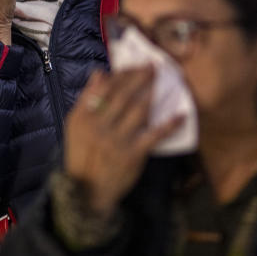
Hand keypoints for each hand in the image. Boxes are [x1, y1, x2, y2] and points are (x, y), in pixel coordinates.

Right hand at [64, 68, 184, 215]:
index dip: (122, 74)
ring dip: (152, 93)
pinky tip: (181, 115)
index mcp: (84, 116)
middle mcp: (99, 126)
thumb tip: (99, 73)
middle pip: (124, 95)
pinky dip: (169, 125)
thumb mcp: (75, 126)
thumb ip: (86, 98)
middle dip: (140, 77)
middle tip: (154, 66)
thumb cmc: (81, 154)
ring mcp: (117, 140)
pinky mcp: (133, 154)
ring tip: (162, 80)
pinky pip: (154, 135)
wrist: (86, 190)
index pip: (105, 88)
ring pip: (138, 110)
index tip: (135, 65)